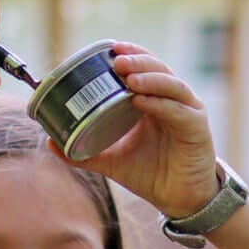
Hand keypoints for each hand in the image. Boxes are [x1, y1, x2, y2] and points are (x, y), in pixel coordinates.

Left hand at [64, 44, 221, 218]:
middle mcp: (173, 100)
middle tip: (116, 60)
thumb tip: (50, 141)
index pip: (144, 67)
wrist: (178, 200)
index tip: (110, 48)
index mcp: (153, 100)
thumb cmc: (150, 173)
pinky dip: (161, 104)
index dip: (130, 53)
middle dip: (137, 60)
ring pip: (171, 85)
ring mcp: (188, 111)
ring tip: (127, 76)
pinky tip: (142, 101)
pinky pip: (179, 111)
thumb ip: (83, 151)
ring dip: (149, 77)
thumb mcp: (111, 160)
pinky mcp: (198, 129)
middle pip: (158, 69)